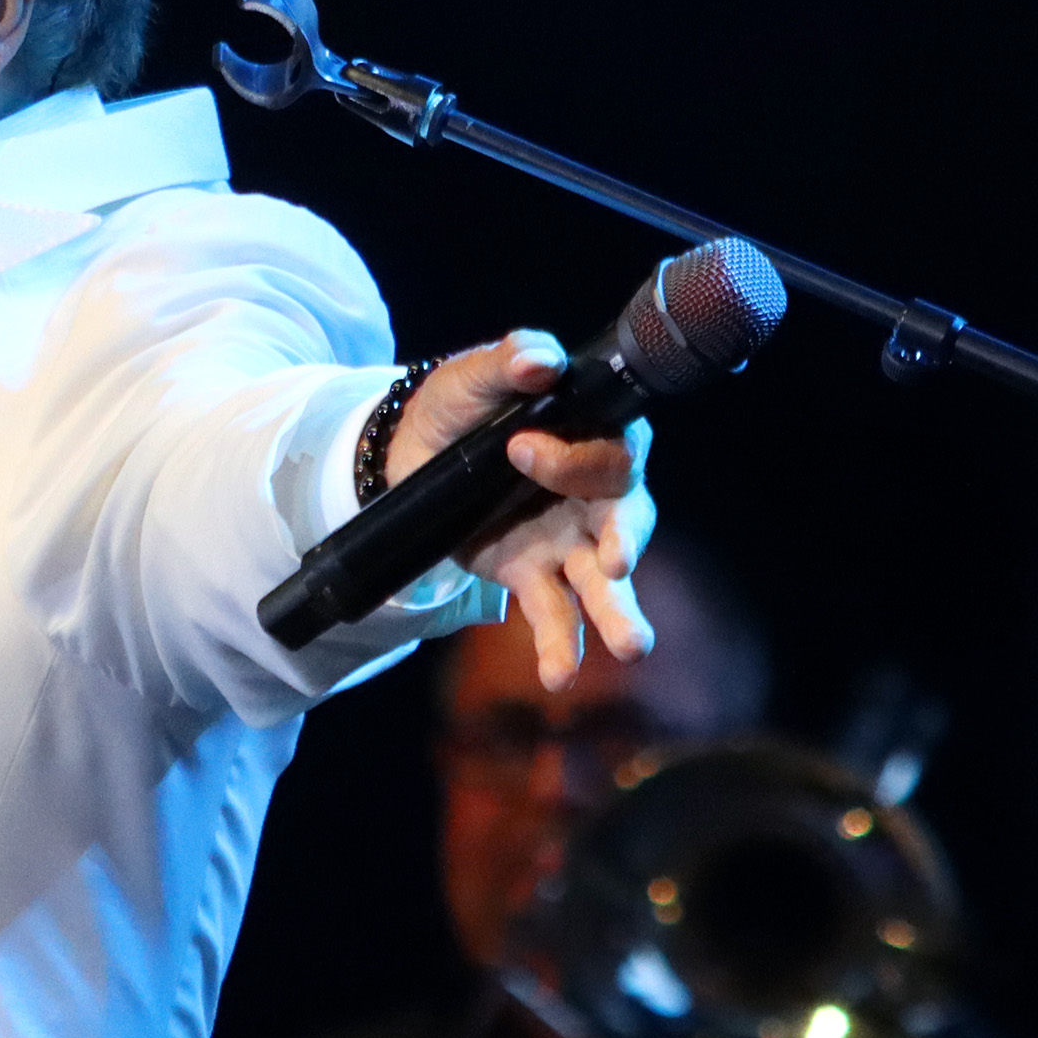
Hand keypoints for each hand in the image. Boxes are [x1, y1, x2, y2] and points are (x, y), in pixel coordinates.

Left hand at [386, 331, 656, 690]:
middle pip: (626, 518)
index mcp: (591, 434)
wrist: (407, 452)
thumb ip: (508, 361)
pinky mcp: (532, 574)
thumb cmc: (455, 404)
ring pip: (603, 580)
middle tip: (617, 563)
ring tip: (630, 646)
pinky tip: (558, 676)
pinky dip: (559, 646)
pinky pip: (555, 614)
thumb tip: (538, 361)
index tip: (522, 450)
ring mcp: (567, 539)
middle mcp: (592, 492)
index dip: (574, 459)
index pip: (610, 451)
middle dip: (626, 542)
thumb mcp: (472, 376)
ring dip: (616, 612)